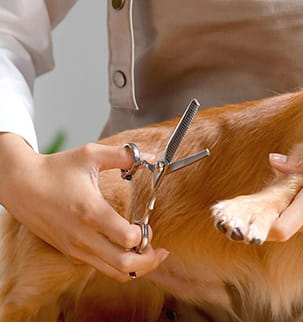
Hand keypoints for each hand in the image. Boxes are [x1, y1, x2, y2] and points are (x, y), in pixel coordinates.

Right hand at [0, 133, 168, 281]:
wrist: (20, 185)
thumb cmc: (55, 169)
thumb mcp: (90, 154)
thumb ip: (123, 155)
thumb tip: (150, 158)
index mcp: (91, 212)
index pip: (127, 239)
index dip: (145, 235)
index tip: (146, 224)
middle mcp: (83, 236)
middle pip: (124, 265)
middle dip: (149, 261)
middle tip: (158, 250)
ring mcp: (76, 248)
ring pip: (113, 273)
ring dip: (136, 267)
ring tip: (148, 253)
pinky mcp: (71, 253)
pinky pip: (101, 268)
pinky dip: (119, 265)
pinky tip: (126, 250)